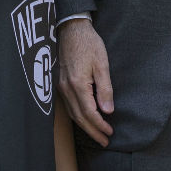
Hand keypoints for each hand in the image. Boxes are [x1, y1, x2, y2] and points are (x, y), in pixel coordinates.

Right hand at [57, 18, 114, 145]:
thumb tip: (108, 110)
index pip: (90, 113)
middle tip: (104, 142)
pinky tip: (83, 118)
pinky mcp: (59, 82)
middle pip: (79, 117)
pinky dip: (76, 116)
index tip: (110, 133)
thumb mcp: (102, 64)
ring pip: (71, 113)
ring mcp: (60, 85)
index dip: (100, 125)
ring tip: (96, 134)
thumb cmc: (88, 43)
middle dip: (92, 131)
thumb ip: (105, 88)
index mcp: (78, 84)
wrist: (70, 28)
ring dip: (84, 126)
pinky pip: (67, 105)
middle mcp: (66, 88)